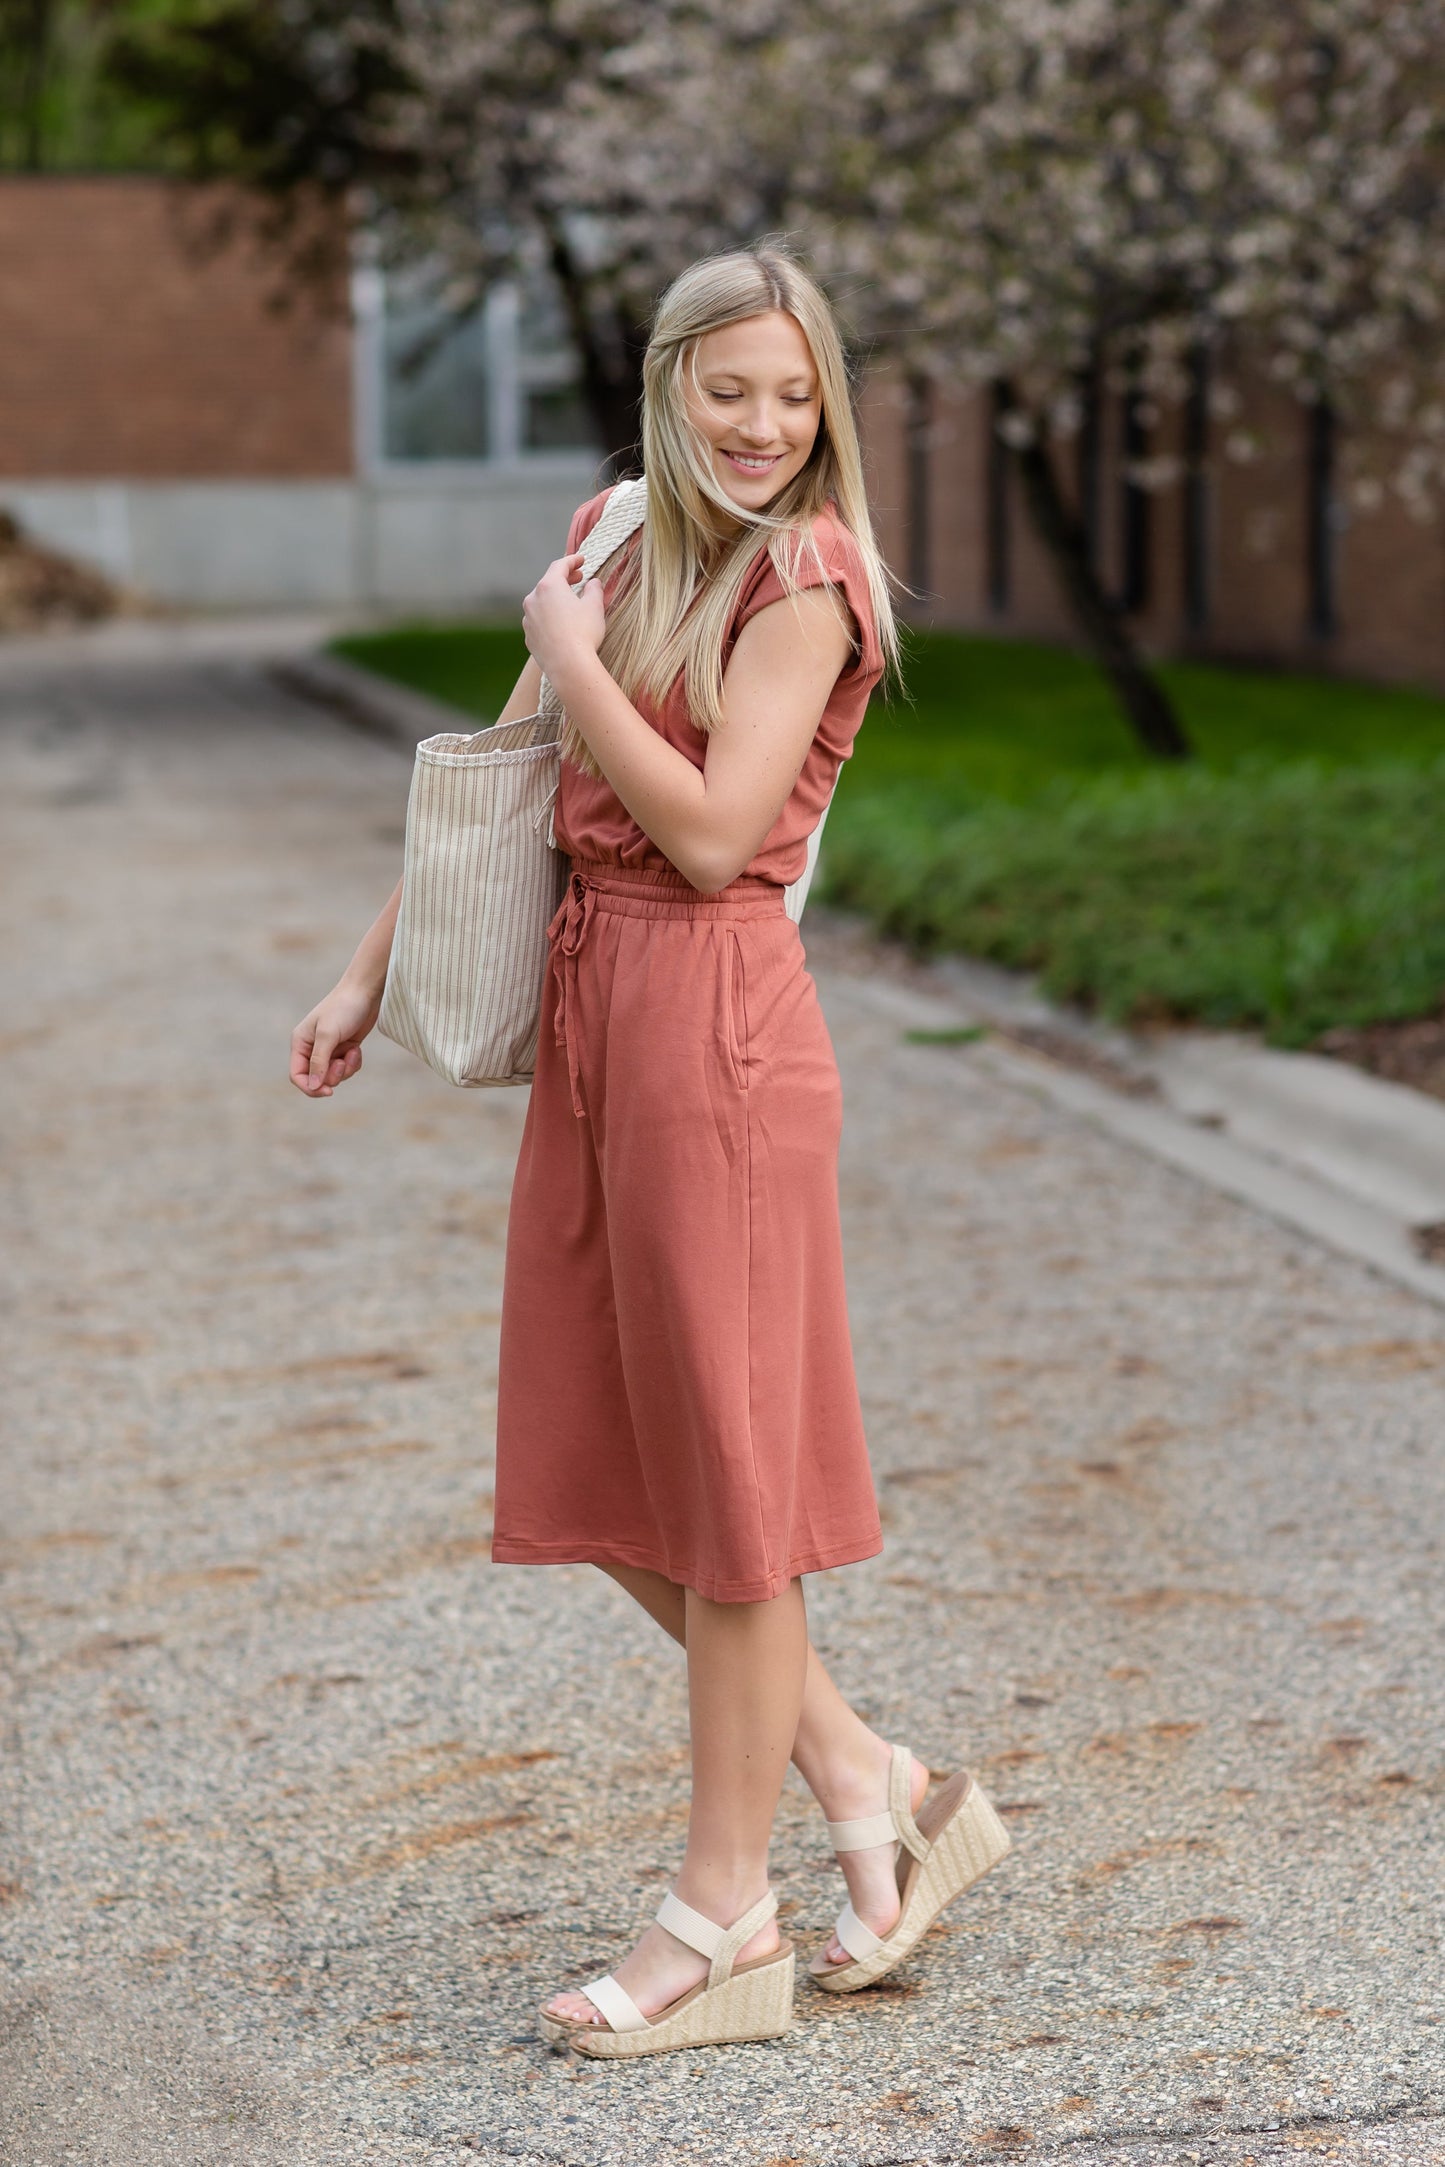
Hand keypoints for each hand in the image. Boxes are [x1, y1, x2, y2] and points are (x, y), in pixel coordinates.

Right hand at [289, 976, 381, 1096]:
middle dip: (333, 1076)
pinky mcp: (344, 1049)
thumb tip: (313, 1086)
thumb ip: (319, 1062)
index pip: (297, 1075)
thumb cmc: (343, 1008)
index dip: (310, 1087)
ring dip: (346, 1069)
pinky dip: (353, 1062)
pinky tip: (357, 1049)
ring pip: (334, 1076)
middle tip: (343, 1063)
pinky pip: (347, 1068)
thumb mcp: (328, 1035)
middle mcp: (311, 1048)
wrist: (365, 992)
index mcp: (300, 1043)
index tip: (328, 1091)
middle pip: (317, 1079)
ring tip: (352, 1052)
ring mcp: (329, 1049)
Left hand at [522, 550, 606, 684]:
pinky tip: (561, 625)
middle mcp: (533, 599)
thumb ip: (594, 589)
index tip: (581, 559)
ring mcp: (528, 619)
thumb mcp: (595, 606)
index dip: (572, 560)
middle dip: (564, 579)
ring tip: (570, 604)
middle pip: (548, 583)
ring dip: (555, 600)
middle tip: (578, 578)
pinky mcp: (529, 636)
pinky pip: (539, 621)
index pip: (560, 566)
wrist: (568, 665)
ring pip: (542, 603)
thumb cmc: (583, 633)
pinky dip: (550, 618)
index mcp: (549, 586)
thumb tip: (594, 582)